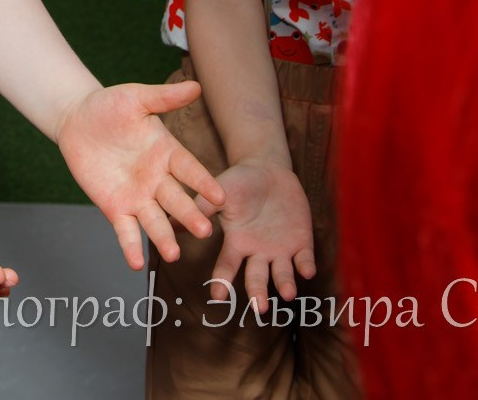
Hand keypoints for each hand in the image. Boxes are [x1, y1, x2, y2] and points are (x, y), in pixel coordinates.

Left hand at [54, 81, 226, 270]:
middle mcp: (157, 179)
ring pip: (155, 220)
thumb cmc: (110, 106)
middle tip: (205, 231)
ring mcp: (137, 196)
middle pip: (177, 201)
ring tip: (174, 255)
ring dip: (164, 237)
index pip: (190, 170)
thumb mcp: (135, 98)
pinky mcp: (115, 208)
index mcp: (167, 153)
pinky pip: (126, 230)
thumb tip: (196, 85)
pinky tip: (135, 262)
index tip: (221, 197)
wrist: (77, 119)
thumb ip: (163, 97)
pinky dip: (130, 246)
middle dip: (190, 216)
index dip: (204, 183)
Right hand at [198, 159, 314, 316]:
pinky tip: (307, 271)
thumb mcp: (219, 191)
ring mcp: (280, 250)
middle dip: (258, 292)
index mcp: (236, 243)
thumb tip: (170, 224)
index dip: (223, 282)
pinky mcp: (301, 242)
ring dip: (285, 284)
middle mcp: (257, 252)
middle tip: (260, 308)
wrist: (269, 170)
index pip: (227, 266)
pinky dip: (306, 266)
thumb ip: (201, 208)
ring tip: (287, 293)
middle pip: (256, 277)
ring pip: (282, 273)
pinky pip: (304, 258)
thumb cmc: (239, 182)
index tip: (217, 298)